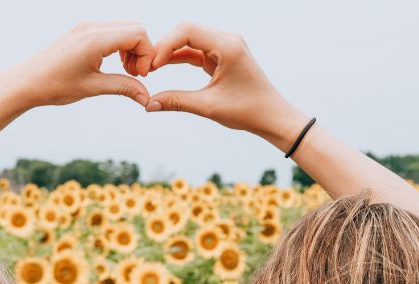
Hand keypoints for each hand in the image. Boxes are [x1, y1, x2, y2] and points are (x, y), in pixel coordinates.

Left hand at [8, 20, 154, 107]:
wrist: (26, 81)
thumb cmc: (54, 85)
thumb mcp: (93, 88)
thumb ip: (124, 87)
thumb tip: (146, 97)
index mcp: (96, 39)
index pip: (138, 34)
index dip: (146, 55)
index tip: (140, 76)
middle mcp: (92, 27)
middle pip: (135, 28)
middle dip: (142, 51)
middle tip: (134, 74)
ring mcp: (87, 27)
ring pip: (125, 28)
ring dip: (132, 49)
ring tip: (125, 72)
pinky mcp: (83, 31)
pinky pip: (112, 31)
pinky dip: (120, 46)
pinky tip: (114, 64)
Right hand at [146, 22, 309, 150]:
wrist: (272, 116)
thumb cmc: (248, 111)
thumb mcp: (208, 107)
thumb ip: (177, 101)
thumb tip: (148, 104)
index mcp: (227, 46)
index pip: (187, 31)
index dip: (164, 45)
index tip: (151, 65)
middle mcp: (227, 39)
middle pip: (186, 31)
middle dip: (164, 47)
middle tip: (146, 67)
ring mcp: (226, 45)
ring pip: (189, 40)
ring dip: (170, 52)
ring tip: (150, 68)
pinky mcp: (223, 55)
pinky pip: (196, 50)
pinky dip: (179, 58)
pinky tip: (162, 67)